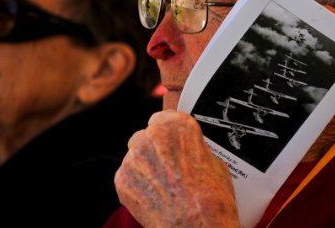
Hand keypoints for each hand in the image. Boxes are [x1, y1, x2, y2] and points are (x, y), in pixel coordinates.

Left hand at [114, 110, 239, 226]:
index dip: (169, 133)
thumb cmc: (211, 196)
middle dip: (155, 149)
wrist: (196, 227)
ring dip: (145, 167)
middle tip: (169, 167)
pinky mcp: (121, 180)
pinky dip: (138, 185)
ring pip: (135, 156)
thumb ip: (193, 149)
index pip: (164, 118)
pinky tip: (154, 197)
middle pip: (146, 136)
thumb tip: (188, 152)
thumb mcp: (213, 161)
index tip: (173, 142)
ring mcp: (132, 158)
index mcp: (175, 125)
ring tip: (163, 186)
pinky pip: (128, 176)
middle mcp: (150, 136)